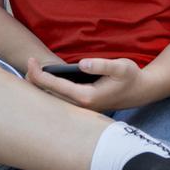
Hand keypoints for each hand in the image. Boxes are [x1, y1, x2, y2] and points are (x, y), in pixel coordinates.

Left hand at [26, 57, 147, 111]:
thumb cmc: (130, 77)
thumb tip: (82, 64)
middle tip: (28, 65)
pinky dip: (49, 91)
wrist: (140, 91)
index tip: (31, 60)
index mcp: (86, 96)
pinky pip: (59, 101)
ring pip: (52, 100)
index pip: (53, 85)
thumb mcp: (121, 66)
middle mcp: (80, 107)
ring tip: (32, 72)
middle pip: (48, 96)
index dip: (38, 73)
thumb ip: (102, 65)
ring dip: (40, 87)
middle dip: (34, 81)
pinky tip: (45, 82)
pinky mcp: (81, 108)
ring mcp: (80, 109)